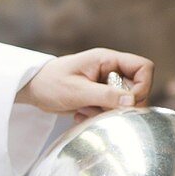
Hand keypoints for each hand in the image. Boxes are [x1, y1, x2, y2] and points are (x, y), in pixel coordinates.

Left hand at [15, 48, 153, 121]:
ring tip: (85, 112)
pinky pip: (109, 109)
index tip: (127, 102)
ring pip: (123, 102)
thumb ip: (105, 95)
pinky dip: (98, 115)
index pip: (143, 67)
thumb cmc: (50, 83)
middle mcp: (110, 70)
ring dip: (107, 112)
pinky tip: (80, 115)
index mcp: (107, 60)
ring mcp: (105, 84)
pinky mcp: (98, 97)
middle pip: (136, 88)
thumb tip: (132, 101)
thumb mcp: (77, 91)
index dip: (142, 86)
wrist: (31, 89)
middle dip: (121, 105)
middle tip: (101, 111)